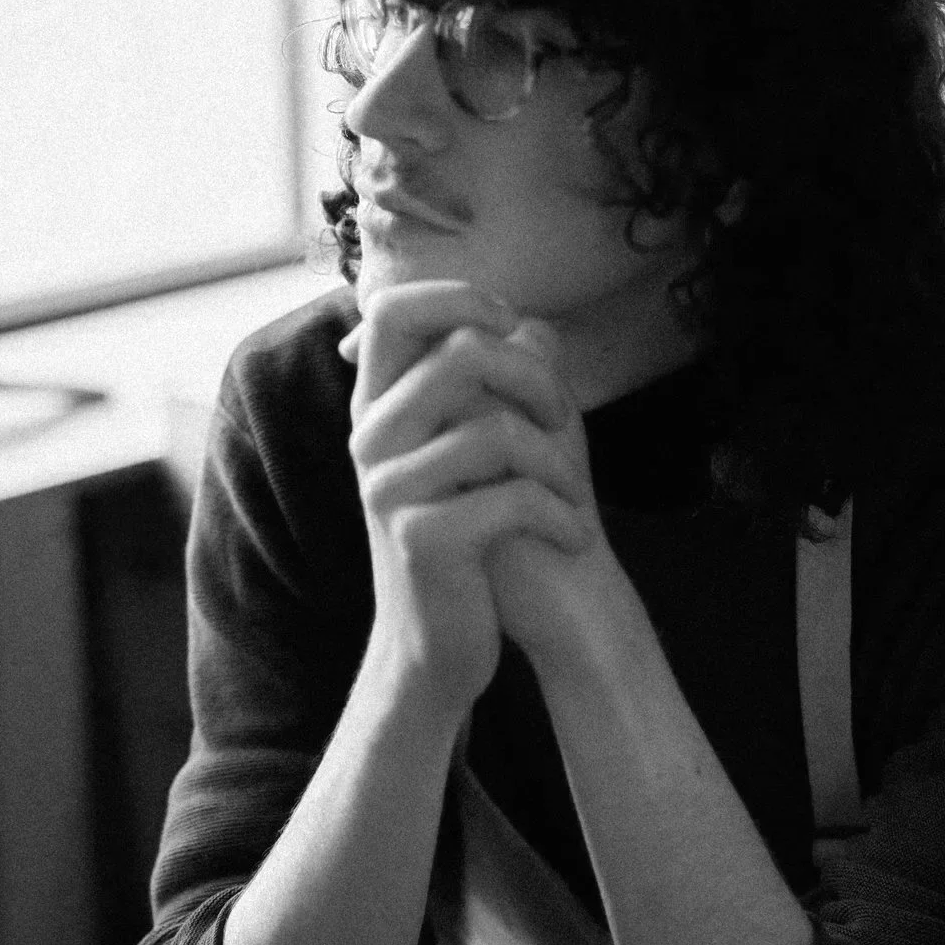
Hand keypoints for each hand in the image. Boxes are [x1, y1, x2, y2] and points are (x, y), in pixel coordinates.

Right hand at [342, 282, 595, 718]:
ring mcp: (390, 490)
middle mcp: (370, 440)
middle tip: (563, 421)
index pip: (393, 309)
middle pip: (461, 352)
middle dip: (538, 380)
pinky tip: (573, 538)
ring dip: (559, 463)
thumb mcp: (469, 456)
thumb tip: (533, 324)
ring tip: (572, 495)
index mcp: (377, 407)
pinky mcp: (423, 541)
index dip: (460, 298)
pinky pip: (513, 499)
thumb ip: (486, 389)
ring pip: (497, 430)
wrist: (436, 646)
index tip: (509, 328)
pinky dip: (561, 516)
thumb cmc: (469, 537)